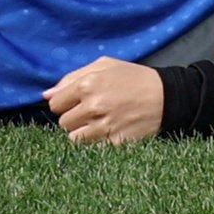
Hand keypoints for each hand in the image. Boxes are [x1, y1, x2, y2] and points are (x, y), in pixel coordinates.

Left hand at [44, 56, 167, 143]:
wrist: (167, 96)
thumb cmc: (134, 77)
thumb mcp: (105, 65)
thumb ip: (72, 77)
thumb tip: (46, 94)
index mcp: (88, 85)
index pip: (55, 104)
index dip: (65, 103)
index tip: (77, 102)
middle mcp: (94, 106)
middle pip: (63, 123)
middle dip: (74, 118)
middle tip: (92, 111)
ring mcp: (105, 127)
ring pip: (75, 139)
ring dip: (84, 132)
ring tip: (100, 122)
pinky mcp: (115, 143)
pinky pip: (93, 148)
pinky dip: (98, 142)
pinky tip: (110, 131)